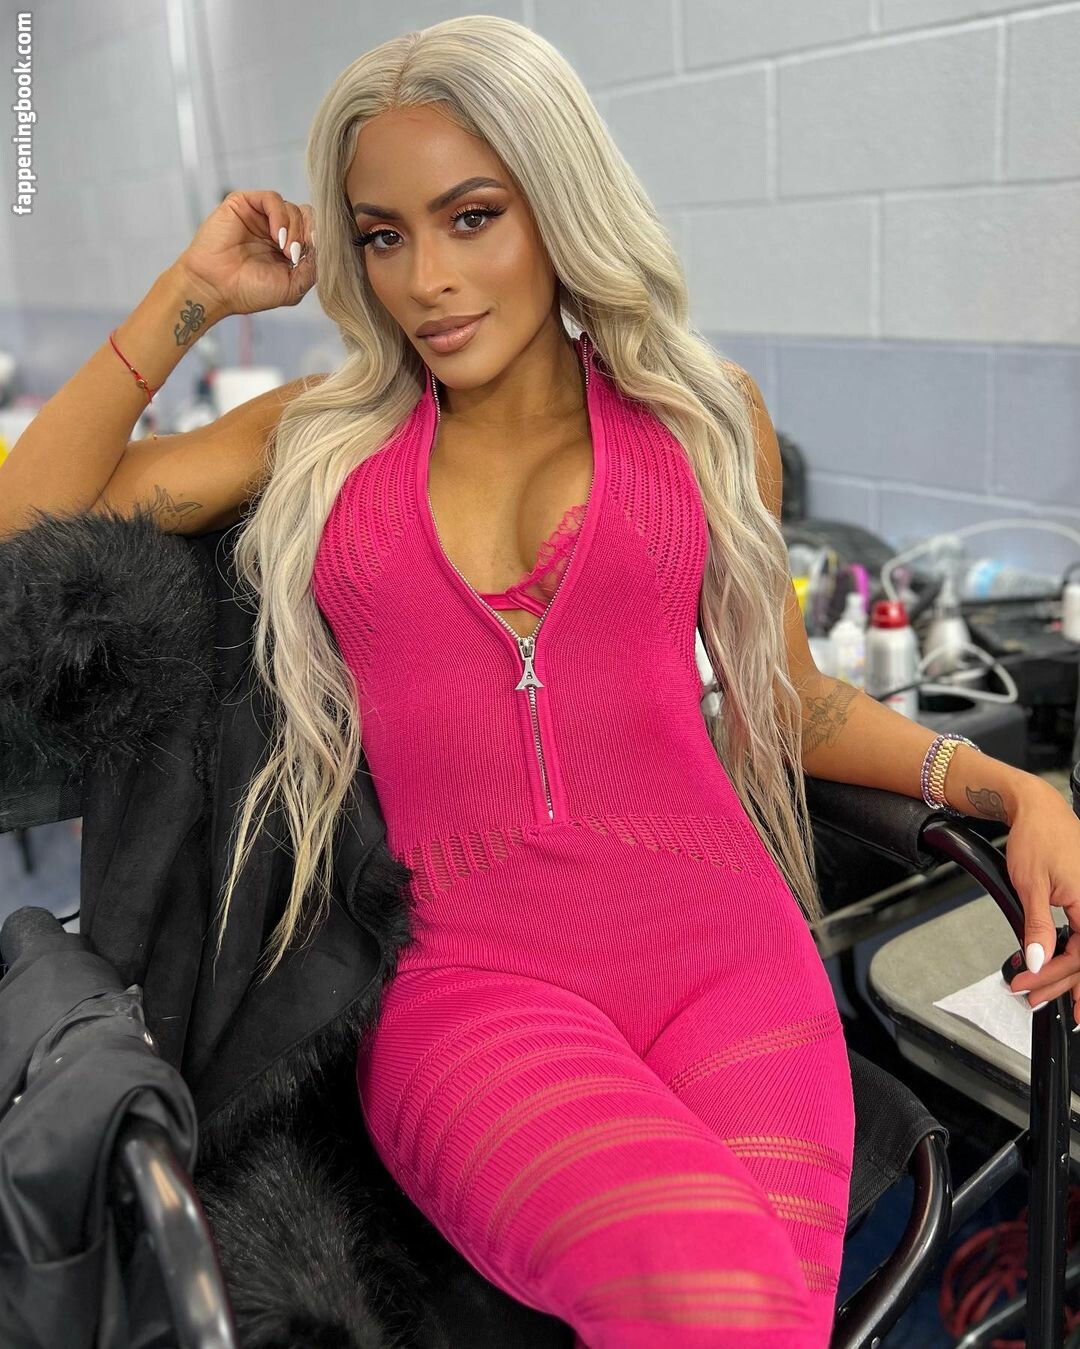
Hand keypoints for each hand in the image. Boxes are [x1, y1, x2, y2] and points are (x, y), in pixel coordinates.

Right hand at [175, 190, 315, 319]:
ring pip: (292, 207)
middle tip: (294, 255)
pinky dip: (279, 215)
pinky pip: (272, 198)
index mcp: (287, 249)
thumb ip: (312, 268)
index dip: (318, 240)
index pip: (313, 232)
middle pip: (306, 217)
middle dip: (307, 234)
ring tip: (283, 249)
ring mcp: (260, 217)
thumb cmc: (248, 291)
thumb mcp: (292, 287)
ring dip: (294, 228)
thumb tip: (324, 248)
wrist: (215, 288)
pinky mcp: (244, 204)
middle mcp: (275, 230)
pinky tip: (276, 235)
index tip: (315, 253)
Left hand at [1003, 781, 1079, 1025]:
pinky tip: (1063, 970)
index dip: (1053, 976)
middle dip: (1058, 982)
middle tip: (1031, 997)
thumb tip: (1037, 961)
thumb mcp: (1030, 886)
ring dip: (1068, 975)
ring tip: (1045, 993)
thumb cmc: (1036, 838)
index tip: (1027, 987)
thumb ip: (1038, 927)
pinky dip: (1074, 955)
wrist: (1039, 810)